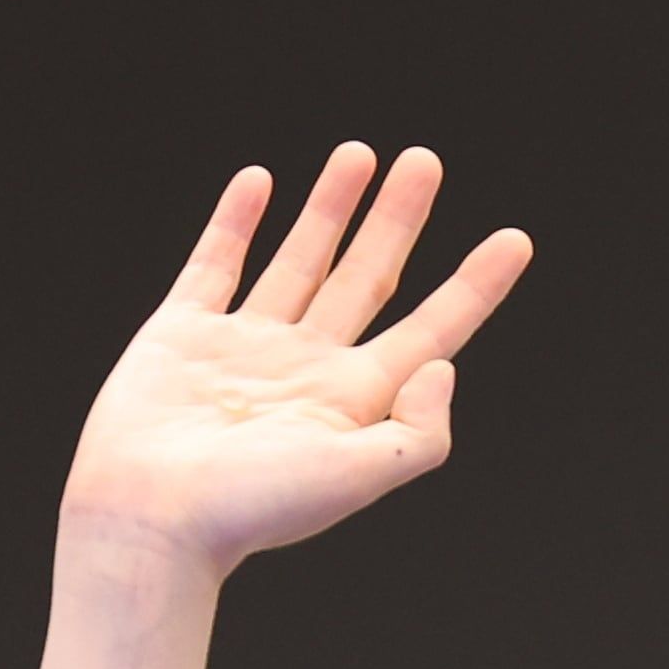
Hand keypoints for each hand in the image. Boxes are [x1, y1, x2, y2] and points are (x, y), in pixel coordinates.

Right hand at [59, 147, 533, 581]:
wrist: (152, 515)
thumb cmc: (251, 506)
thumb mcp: (355, 477)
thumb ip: (415, 432)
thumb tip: (443, 365)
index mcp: (354, 402)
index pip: (431, 331)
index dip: (475, 287)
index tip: (516, 241)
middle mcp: (307, 369)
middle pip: (369, 280)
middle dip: (398, 221)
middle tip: (426, 161)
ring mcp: (245, 348)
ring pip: (301, 260)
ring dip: (331, 208)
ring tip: (360, 154)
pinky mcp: (183, 334)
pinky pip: (217, 265)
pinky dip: (236, 221)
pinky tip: (260, 182)